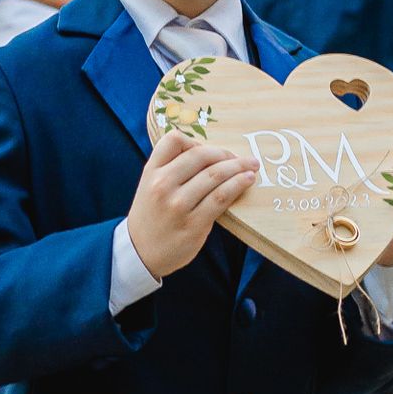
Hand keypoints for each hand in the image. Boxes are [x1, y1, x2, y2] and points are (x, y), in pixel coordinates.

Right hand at [126, 128, 258, 280]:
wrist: (141, 253)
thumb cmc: (151, 217)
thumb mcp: (149, 187)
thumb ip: (170, 169)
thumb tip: (208, 154)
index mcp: (151, 172)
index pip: (173, 140)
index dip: (194, 140)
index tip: (208, 150)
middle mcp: (163, 185)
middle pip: (201, 155)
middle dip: (225, 153)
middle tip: (239, 158)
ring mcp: (179, 205)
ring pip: (215, 175)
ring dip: (238, 167)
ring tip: (251, 166)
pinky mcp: (194, 223)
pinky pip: (222, 197)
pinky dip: (238, 184)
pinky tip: (247, 180)